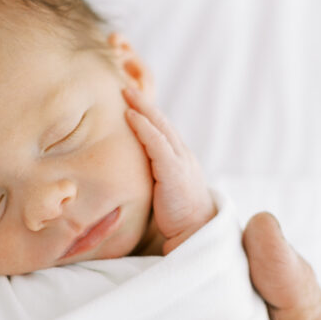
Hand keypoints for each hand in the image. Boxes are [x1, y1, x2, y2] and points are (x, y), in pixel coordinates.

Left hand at [123, 87, 215, 253]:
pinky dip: (144, 128)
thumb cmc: (176, 216)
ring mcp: (180, 162)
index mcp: (179, 158)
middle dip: (144, 102)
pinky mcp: (175, 173)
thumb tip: (126, 170)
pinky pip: (158, 144)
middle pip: (162, 121)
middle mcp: (182, 155)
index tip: (131, 98)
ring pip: (161, 127)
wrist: (195, 234)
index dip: (148, 112)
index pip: (162, 129)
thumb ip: (151, 175)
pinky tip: (131, 116)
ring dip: (143, 107)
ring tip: (126, 92)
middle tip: (125, 85)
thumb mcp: (163, 189)